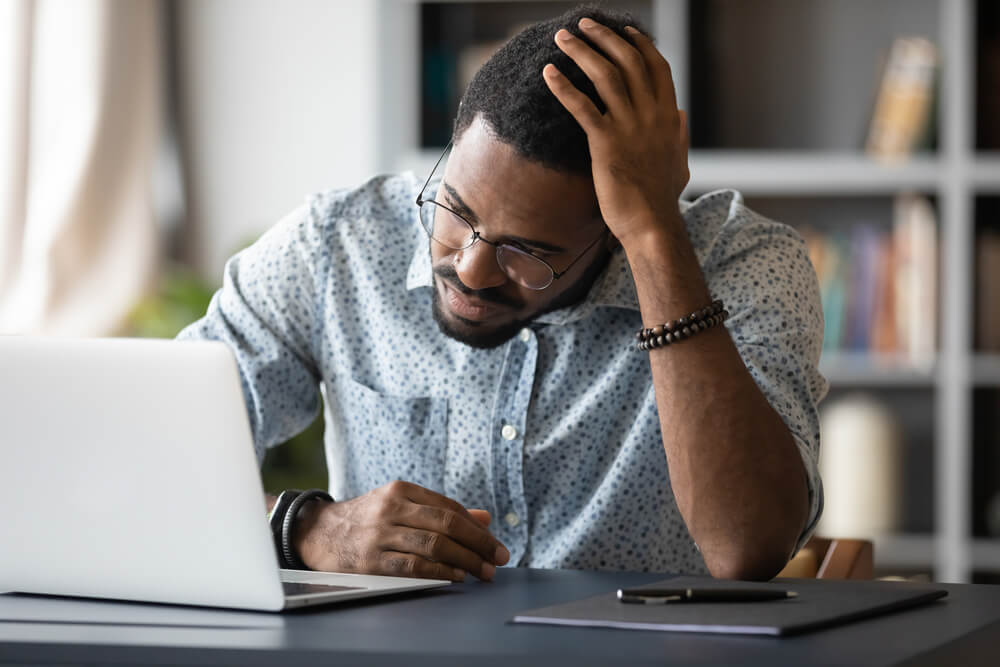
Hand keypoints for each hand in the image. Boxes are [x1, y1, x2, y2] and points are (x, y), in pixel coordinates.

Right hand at [292, 480, 509, 581]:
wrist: (317, 532)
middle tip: (499, 559)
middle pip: (447, 524)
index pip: (450, 508)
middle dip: (479, 544)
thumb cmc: (367, 519)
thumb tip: (484, 518)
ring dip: (465, 560)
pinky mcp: (370, 560)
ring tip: (482, 571)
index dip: (477, 528)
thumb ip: (441, 510)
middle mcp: (392, 508)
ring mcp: (380, 534)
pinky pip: (413, 565)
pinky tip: (455, 576)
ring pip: (434, 544)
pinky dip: (439, 571)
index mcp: (402, 491)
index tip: (496, 545)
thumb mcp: (401, 504)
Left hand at [542, 18, 689, 248]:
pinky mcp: (605, 143)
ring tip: (563, 38)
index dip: (639, 44)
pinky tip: (549, 73)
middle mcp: (652, 115)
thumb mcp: (679, 161)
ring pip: (605, 75)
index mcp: (670, 116)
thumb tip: (682, 117)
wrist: (651, 225)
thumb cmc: (662, 199)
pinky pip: (582, 106)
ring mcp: (629, 127)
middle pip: (629, 61)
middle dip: (605, 37)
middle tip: (584, 25)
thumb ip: (680, 136)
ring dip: (582, 51)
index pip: (657, 67)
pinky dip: (563, 86)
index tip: (624, 30)